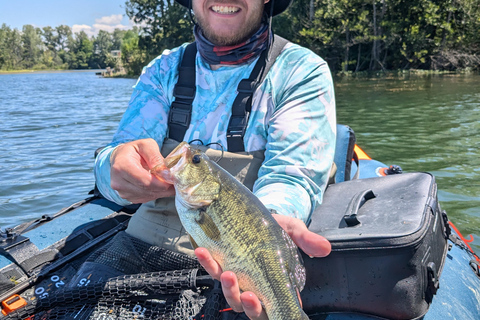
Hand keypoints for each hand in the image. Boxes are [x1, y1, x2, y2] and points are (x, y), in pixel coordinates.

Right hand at [110, 138, 174, 202]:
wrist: (119, 159)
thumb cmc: (133, 150)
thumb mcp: (146, 145)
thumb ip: (155, 156)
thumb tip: (164, 171)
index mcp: (122, 166)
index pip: (145, 181)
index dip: (161, 182)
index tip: (173, 179)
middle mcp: (119, 182)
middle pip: (147, 189)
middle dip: (164, 187)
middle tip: (175, 182)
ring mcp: (122, 192)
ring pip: (148, 195)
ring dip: (161, 191)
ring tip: (168, 182)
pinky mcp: (128, 197)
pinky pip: (146, 198)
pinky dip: (155, 193)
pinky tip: (158, 185)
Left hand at [195, 214, 330, 318]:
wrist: (257, 212)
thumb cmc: (277, 226)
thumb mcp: (293, 230)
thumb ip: (306, 240)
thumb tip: (325, 248)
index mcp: (275, 283)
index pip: (273, 306)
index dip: (267, 310)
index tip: (262, 302)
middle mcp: (255, 285)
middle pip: (249, 307)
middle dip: (246, 304)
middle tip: (246, 293)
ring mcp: (237, 276)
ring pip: (230, 293)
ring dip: (226, 287)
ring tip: (225, 273)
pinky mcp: (221, 263)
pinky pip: (212, 268)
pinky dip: (206, 262)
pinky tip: (203, 251)